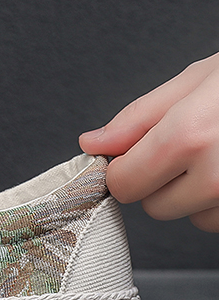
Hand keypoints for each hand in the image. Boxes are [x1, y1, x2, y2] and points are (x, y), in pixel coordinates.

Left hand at [79, 53, 218, 231]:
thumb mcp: (194, 82)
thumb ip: (138, 117)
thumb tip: (94, 143)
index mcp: (189, 136)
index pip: (124, 183)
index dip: (123, 169)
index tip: (130, 156)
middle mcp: (218, 176)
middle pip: (154, 206)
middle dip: (160, 180)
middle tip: (190, 145)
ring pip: (192, 217)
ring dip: (197, 193)